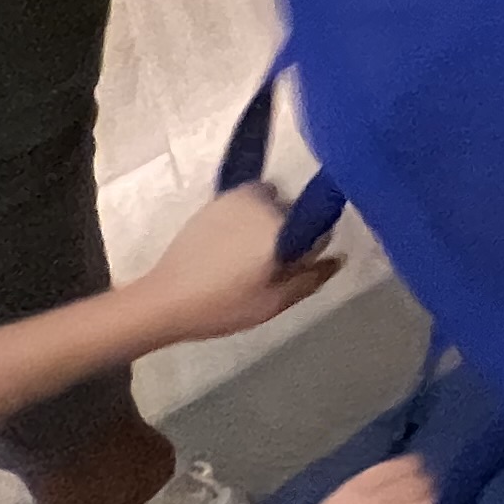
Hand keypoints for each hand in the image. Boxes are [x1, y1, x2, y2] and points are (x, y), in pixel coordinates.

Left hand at [127, 185, 341, 347]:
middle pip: (294, 213)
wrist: (164, 300)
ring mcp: (238, 197)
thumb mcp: (272, 303)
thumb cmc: (222, 306)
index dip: (309, 250)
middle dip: (288, 232)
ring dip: (268, 221)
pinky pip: (248, 200)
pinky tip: (231, 245)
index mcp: (281, 227)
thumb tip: (338, 258)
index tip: (291, 268)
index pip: (319, 228)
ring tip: (247, 254)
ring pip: (272, 203)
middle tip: (267, 266)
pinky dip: (248, 215)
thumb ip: (310, 279)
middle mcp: (264, 203)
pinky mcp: (217, 200)